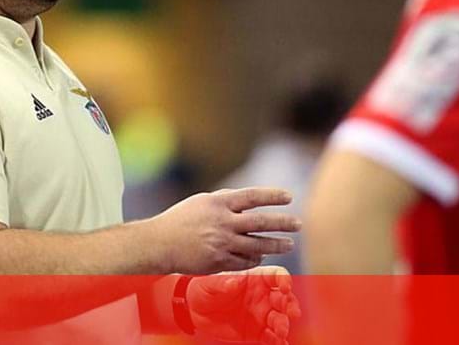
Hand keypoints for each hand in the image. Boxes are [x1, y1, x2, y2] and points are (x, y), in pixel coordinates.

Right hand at [148, 188, 300, 273]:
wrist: (160, 244)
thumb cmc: (181, 219)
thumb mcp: (202, 202)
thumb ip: (226, 200)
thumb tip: (250, 199)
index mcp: (218, 203)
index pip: (252, 197)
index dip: (272, 196)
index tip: (289, 197)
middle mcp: (222, 222)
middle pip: (261, 222)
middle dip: (283, 223)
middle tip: (298, 224)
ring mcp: (221, 243)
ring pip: (257, 245)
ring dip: (276, 245)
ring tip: (289, 244)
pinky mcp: (218, 261)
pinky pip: (245, 262)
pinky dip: (256, 259)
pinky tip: (263, 257)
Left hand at [189, 266, 300, 343]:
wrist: (195, 309)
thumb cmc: (204, 287)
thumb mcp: (209, 282)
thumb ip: (223, 282)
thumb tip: (237, 281)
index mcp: (255, 278)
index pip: (275, 275)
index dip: (283, 279)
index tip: (285, 286)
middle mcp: (263, 296)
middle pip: (284, 298)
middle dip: (291, 305)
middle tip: (293, 313)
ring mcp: (261, 315)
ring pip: (279, 319)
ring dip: (283, 325)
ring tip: (281, 332)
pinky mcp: (256, 332)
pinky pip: (270, 337)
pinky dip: (277, 341)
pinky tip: (280, 344)